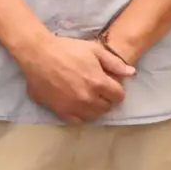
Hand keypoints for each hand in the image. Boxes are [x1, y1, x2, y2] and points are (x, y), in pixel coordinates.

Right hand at [16, 34, 131, 122]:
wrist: (38, 54)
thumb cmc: (67, 49)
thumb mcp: (94, 50)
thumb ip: (114, 63)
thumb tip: (131, 73)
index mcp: (99, 82)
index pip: (119, 96)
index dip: (116, 90)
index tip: (110, 85)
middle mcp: (88, 98)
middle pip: (107, 107)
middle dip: (106, 99)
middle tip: (99, 90)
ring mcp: (74, 106)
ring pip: (93, 116)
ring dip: (94, 108)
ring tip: (89, 98)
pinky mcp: (60, 111)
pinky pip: (77, 121)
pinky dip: (80, 115)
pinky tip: (77, 105)